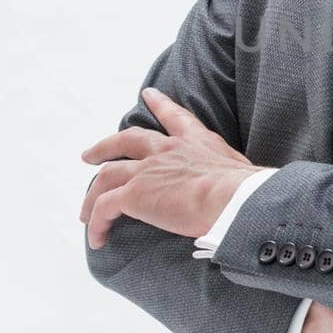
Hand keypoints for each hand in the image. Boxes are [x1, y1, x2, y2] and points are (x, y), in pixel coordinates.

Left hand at [80, 87, 259, 249]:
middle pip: (127, 140)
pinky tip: (96, 238)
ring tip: (86, 211)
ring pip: (106, 176)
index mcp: (195, 142)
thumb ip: (231, 178)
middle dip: (105, 146)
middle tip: (90, 154)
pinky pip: (104, 207)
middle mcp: (167, 150)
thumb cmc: (246, 191)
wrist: (235, 199)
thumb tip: (245, 196)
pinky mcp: (134, 194)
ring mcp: (147, 170)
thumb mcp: (240, 173)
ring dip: (92, 194)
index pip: (174, 117)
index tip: (148, 94)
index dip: (160, 104)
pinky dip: (97, 223)